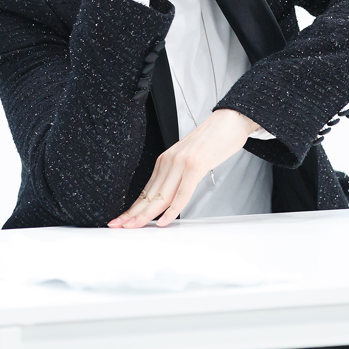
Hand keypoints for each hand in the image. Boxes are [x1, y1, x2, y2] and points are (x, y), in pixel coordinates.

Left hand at [107, 109, 258, 227]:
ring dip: (146, 214)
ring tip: (134, 227)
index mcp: (166, 160)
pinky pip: (181, 193)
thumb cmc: (213, 140)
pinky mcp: (195, 166)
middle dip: (133, 213)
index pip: (146, 190)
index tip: (123, 219)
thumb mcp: (190, 158)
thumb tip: (173, 196)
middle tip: (119, 226)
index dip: (133, 207)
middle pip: (149, 195)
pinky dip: (172, 210)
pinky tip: (164, 220)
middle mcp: (169, 161)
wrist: (228, 121)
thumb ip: (180, 175)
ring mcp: (181, 164)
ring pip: (161, 196)